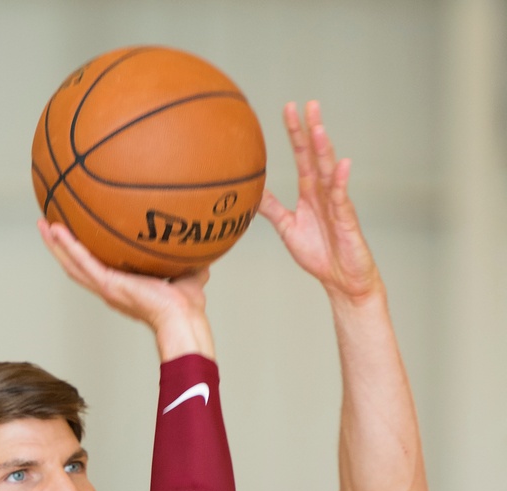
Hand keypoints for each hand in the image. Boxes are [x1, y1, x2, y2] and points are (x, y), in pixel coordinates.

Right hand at [37, 219, 215, 361]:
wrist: (183, 319)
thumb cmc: (186, 308)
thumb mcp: (189, 274)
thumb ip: (188, 262)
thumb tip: (201, 248)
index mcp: (123, 287)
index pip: (97, 267)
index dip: (84, 253)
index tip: (76, 237)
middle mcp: (110, 288)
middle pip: (76, 265)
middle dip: (61, 247)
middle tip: (48, 227)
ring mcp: (106, 287)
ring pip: (72, 264)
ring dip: (56, 245)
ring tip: (43, 225)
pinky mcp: (107, 285)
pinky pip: (82, 262)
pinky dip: (68, 246)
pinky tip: (57, 229)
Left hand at [260, 101, 381, 303]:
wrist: (341, 279)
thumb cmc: (318, 253)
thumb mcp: (287, 228)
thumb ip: (272, 208)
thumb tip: (252, 192)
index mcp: (310, 192)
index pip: (302, 156)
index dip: (295, 133)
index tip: (288, 109)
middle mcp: (325, 192)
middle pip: (317, 155)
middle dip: (312, 130)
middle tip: (308, 104)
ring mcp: (338, 203)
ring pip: (330, 172)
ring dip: (324, 150)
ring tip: (318, 128)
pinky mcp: (347, 219)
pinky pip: (342, 198)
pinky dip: (341, 182)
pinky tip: (341, 165)